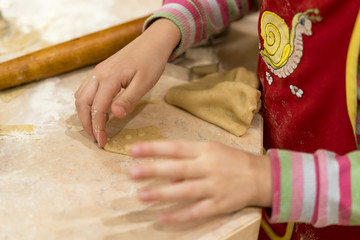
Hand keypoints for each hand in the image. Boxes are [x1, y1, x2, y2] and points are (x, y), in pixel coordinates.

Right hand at [74, 19, 179, 146]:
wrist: (152, 42)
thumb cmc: (151, 62)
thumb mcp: (144, 83)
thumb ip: (128, 99)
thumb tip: (114, 116)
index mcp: (109, 78)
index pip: (97, 108)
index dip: (98, 127)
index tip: (102, 143)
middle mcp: (98, 74)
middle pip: (82, 103)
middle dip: (86, 123)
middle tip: (96, 139)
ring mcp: (97, 72)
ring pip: (81, 96)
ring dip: (85, 114)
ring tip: (96, 129)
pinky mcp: (101, 71)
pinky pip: (86, 90)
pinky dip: (87, 104)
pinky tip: (98, 112)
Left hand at [128, 140, 271, 223]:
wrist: (261, 176)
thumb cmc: (232, 160)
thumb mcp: (212, 151)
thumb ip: (189, 158)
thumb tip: (167, 172)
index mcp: (205, 150)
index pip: (175, 147)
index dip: (153, 148)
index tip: (133, 150)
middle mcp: (208, 166)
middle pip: (177, 168)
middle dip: (153, 170)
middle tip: (131, 172)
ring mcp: (214, 186)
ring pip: (185, 190)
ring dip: (162, 193)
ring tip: (142, 196)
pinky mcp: (220, 204)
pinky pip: (197, 211)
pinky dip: (180, 215)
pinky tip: (164, 218)